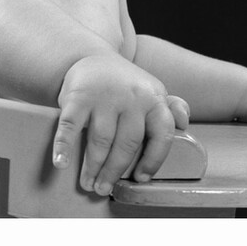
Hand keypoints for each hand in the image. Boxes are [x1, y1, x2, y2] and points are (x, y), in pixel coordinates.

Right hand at [52, 54, 188, 195]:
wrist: (92, 56)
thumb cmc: (125, 84)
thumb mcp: (150, 90)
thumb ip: (169, 107)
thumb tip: (184, 122)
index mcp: (153, 98)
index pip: (161, 134)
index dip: (153, 160)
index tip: (140, 178)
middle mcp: (132, 96)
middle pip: (127, 143)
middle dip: (114, 171)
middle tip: (103, 188)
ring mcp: (104, 95)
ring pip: (101, 140)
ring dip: (92, 166)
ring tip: (88, 183)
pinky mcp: (77, 96)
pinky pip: (70, 125)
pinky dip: (64, 146)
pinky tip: (62, 162)